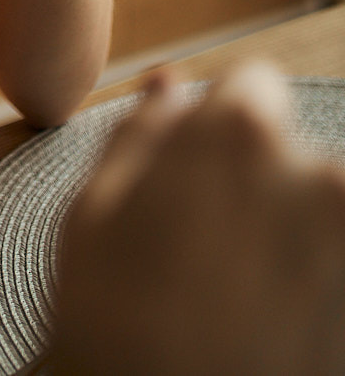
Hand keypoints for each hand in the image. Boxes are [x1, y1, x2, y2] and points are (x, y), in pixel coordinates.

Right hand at [52, 64, 344, 375]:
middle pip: (294, 154)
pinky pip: (337, 270)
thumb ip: (141, 133)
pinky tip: (275, 322)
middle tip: (209, 253)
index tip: (196, 176)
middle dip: (259, 187)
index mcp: (243, 131)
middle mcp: (318, 174)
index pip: (252, 85)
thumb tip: (171, 86)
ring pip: (323, 217)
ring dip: (292, 243)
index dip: (218, 129)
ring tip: (240, 301)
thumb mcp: (91, 212)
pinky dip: (314, 289)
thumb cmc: (114, 327)